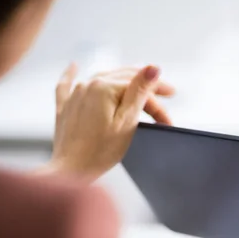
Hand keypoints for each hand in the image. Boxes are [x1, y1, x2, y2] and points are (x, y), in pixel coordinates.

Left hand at [47, 64, 174, 179]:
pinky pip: (67, 85)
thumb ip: (139, 91)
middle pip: (123, 80)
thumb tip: (153, 67)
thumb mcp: (127, 121)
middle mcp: (88, 85)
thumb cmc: (101, 151)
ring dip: (123, 81)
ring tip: (139, 84)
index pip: (138, 86)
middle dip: (146, 87)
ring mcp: (74, 94)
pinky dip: (71, 75)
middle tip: (166, 94)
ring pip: (103, 79)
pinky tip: (73, 66)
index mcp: (104, 87)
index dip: (158, 94)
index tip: (172, 99)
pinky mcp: (66, 107)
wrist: (71, 171)